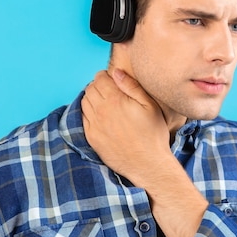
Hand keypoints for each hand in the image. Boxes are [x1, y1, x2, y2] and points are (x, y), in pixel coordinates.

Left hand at [81, 68, 207, 236]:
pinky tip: (100, 115)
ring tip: (103, 101)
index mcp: (115, 100)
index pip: (99, 79)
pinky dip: (88, 113)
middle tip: (108, 90)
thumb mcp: (150, 105)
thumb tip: (116, 72)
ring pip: (84, 102)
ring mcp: (94, 126)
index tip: (111, 80)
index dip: (105, 76)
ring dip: (91, 98)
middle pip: (90, 89)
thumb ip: (131, 86)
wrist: (148, 164)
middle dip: (97, 86)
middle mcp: (101, 111)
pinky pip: (83, 118)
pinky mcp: (92, 138)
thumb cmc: (153, 134)